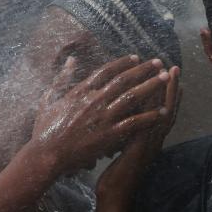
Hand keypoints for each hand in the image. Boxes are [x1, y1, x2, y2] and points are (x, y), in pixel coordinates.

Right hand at [32, 55, 171, 174]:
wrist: (47, 154)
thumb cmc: (45, 130)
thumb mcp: (49, 99)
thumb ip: (62, 78)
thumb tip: (71, 59)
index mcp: (81, 91)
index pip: (106, 71)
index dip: (123, 63)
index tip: (136, 57)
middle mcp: (94, 100)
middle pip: (124, 80)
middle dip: (143, 70)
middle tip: (159, 63)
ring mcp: (103, 117)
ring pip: (132, 97)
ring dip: (151, 86)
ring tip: (166, 78)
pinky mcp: (109, 134)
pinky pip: (134, 122)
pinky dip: (149, 115)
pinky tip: (162, 110)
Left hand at [96, 65, 179, 199]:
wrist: (114, 196)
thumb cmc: (115, 176)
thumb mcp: (123, 150)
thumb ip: (128, 136)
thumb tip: (124, 120)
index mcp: (148, 138)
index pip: (160, 111)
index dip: (166, 93)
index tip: (168, 74)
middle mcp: (153, 139)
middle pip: (167, 108)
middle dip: (171, 88)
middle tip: (175, 67)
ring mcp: (149, 144)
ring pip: (162, 114)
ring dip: (167, 93)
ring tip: (170, 74)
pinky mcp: (140, 149)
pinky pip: (149, 125)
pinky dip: (153, 109)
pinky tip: (152, 94)